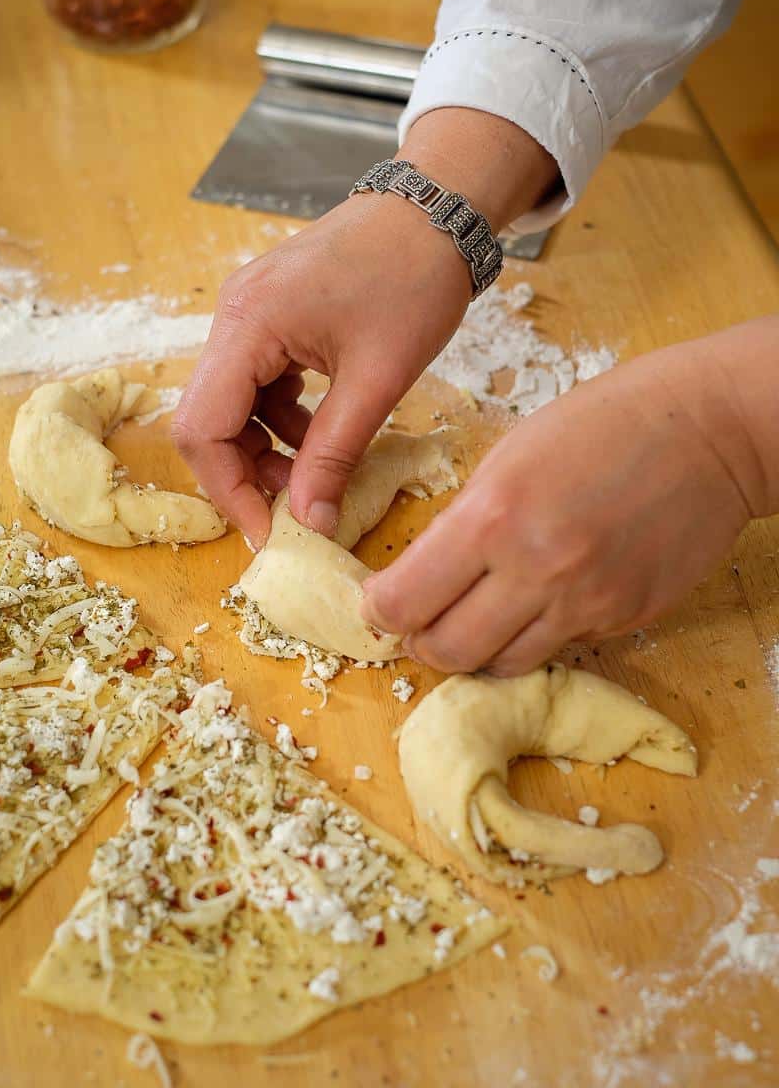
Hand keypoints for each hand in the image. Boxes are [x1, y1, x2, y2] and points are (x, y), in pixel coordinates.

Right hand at [173, 109, 556, 546]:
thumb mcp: (378, 380)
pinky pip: (258, 382)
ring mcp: (249, 312)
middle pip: (209, 418)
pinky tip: (324, 433)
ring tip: (318, 475)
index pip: (202, 428)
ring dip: (268, 448)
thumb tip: (311, 522)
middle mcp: (233, 316)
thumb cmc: (414, 281)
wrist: (436, 212)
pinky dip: (283, 418)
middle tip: (297, 508)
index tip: (269, 532)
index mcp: (248, 325)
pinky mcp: (271, 315)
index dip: (229, 489)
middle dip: (247, 472)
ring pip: (233, 404)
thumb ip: (335, 454)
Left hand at [361, 328, 776, 675]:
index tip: (380, 603)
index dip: (380, 610)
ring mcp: (586, 602)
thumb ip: (466, 520)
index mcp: (493, 516)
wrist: (707, 431)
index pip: (405, 602)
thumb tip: (426, 574)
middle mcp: (537, 571)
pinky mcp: (626, 618)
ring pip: (501, 665)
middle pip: (446, 652)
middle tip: (422, 621)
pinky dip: (536, 634)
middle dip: (421, 642)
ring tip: (479, 617)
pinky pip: (560, 648)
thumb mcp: (509, 455)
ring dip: (477, 650)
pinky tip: (542, 599)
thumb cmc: (602, 422)